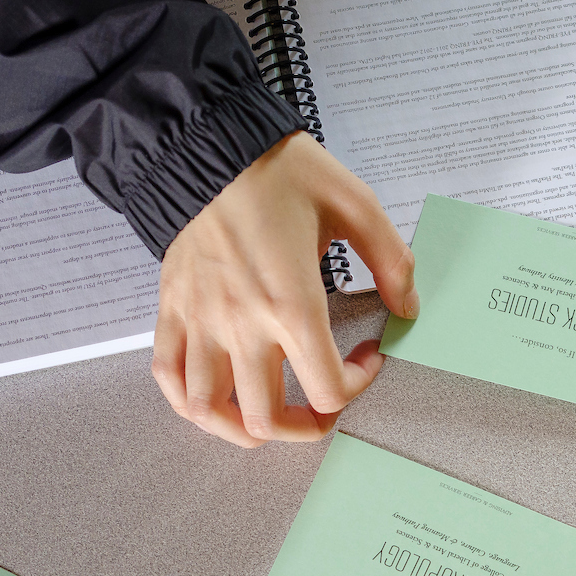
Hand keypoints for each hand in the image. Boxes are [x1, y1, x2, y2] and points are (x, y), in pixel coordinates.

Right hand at [153, 131, 416, 446]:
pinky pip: (168, 379)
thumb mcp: (355, 204)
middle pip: (268, 418)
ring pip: (209, 413)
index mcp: (290, 303)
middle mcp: (240, 324)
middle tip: (326, 403)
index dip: (358, 386)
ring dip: (245, 429)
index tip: (367, 357)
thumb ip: (392, 260)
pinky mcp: (172, 311)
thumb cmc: (278, 172)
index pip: (328, 390)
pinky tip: (217, 399)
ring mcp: (200, 322)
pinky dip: (190, 403)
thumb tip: (407, 306)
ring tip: (272, 415)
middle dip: (307, 424)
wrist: (208, 146)